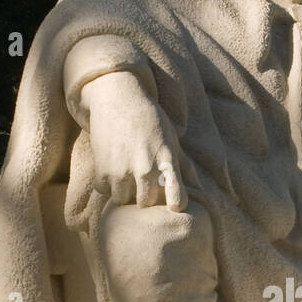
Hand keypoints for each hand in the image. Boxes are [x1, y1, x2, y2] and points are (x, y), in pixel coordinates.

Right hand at [82, 71, 185, 209]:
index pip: (178, 198)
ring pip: (122, 200)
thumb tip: (199, 187)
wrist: (119, 97)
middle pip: (146, 203)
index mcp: (167, 161)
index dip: (177, 203)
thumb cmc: (149, 119)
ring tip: (125, 176)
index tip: (174, 203)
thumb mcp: (170, 138)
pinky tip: (112, 170)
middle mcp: (146, 168)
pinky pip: (104, 190)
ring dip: (123, 191)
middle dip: (144, 197)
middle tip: (141, 184)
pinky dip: (107, 183)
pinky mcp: (102, 168)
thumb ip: (183, 165)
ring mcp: (123, 170)